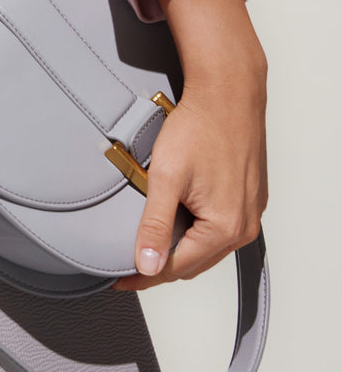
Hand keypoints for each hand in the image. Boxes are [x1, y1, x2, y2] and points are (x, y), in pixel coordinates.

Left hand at [112, 0, 268, 290]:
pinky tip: (178, 222)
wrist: (228, 92)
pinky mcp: (250, 197)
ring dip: (181, 250)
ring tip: (150, 246)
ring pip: (209, 247)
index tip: (120, 279)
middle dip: (162, 266)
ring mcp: (251, 212)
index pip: (178, 268)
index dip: (145, 275)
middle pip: (196, 262)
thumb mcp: (166, 177)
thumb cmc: (198, 127)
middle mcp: (244, 226)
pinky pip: (221, 228)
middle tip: (130, 265)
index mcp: (225, 227)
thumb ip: (154, 224)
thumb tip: (146, 266)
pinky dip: (197, 232)